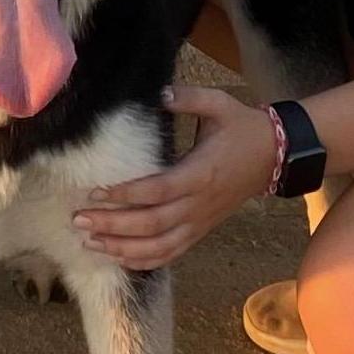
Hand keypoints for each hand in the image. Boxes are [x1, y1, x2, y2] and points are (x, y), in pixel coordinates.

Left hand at [71, 86, 275, 270]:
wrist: (275, 156)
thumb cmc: (242, 128)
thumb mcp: (219, 104)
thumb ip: (187, 98)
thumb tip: (158, 93)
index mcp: (200, 173)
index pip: (158, 190)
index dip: (126, 194)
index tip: (95, 192)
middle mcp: (199, 204)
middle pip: (152, 224)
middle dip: (113, 225)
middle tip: (78, 219)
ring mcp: (200, 222)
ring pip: (159, 246)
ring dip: (123, 248)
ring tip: (89, 242)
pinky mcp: (200, 231)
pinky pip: (171, 253)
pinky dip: (144, 260)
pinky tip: (118, 257)